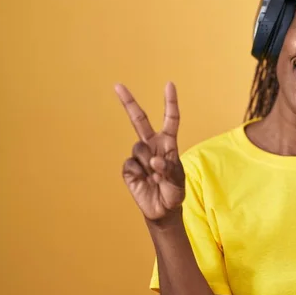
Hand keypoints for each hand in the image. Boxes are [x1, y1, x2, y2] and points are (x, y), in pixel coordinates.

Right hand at [115, 82, 185, 222]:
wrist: (162, 210)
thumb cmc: (173, 193)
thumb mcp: (177, 183)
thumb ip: (168, 170)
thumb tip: (154, 160)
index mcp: (168, 144)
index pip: (170, 120)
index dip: (170, 102)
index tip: (169, 85)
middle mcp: (153, 145)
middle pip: (139, 120)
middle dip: (129, 103)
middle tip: (118, 85)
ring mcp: (139, 156)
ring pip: (138, 149)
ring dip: (148, 163)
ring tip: (156, 177)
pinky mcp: (129, 168)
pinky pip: (131, 165)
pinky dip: (139, 174)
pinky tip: (145, 182)